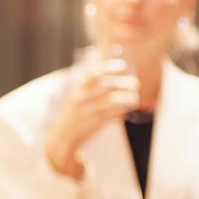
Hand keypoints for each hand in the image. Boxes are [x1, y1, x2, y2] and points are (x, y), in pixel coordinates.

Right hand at [43, 56, 138, 178]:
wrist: (62, 135)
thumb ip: (90, 82)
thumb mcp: (76, 94)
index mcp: (78, 88)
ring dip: (127, 98)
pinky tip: (128, 110)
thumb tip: (102, 63)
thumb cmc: (74, 111)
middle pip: (107, 87)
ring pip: (113, 101)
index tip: (123, 66)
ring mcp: (89, 110)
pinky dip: (123, 112)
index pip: (93, 74)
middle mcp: (82, 98)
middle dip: (124, 84)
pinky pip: (114, 115)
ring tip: (135, 98)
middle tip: (135, 83)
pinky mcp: (96, 123)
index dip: (108, 68)